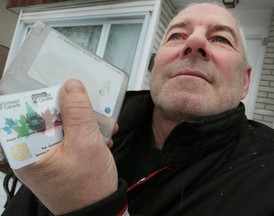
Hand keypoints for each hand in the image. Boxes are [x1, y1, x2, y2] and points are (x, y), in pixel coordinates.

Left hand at [13, 79, 117, 214]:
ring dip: (81, 122)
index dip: (43, 97)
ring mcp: (45, 156)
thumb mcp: (86, 143)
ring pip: (59, 126)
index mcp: (26, 151)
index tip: (63, 91)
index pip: (23, 112)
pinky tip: (100, 138)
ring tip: (100, 126)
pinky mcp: (58, 159)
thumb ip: (77, 112)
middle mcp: (31, 153)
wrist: (99, 210)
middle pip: (43, 117)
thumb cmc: (88, 187)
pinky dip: (83, 134)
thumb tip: (71, 86)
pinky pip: (67, 138)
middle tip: (87, 108)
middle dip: (69, 110)